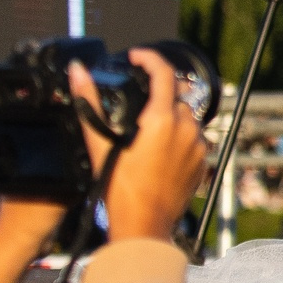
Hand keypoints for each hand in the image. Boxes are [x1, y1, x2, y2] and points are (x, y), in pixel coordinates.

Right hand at [70, 52, 207, 244]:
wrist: (144, 226)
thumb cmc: (120, 190)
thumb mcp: (99, 145)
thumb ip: (89, 104)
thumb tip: (78, 72)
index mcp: (164, 120)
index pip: (164, 72)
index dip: (150, 58)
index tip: (137, 57)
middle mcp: (187, 129)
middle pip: (176, 96)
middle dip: (157, 95)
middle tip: (135, 106)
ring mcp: (199, 146)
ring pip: (186, 118)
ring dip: (169, 118)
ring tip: (143, 135)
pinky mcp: (203, 162)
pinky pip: (193, 139)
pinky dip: (178, 138)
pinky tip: (157, 152)